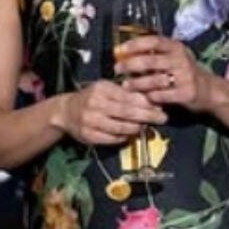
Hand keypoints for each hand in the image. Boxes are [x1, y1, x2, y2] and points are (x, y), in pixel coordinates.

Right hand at [53, 80, 167, 145]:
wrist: (66, 111)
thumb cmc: (91, 97)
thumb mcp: (106, 89)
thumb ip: (125, 94)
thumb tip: (151, 101)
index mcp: (101, 89)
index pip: (128, 97)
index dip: (146, 103)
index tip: (160, 107)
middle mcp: (94, 104)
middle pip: (127, 113)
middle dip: (147, 116)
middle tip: (162, 119)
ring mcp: (90, 121)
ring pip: (121, 128)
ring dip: (137, 128)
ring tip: (146, 127)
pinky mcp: (89, 135)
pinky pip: (112, 139)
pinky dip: (124, 137)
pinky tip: (130, 134)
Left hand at [116, 35, 214, 112]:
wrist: (209, 91)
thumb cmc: (183, 72)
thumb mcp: (173, 57)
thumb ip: (154, 54)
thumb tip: (123, 54)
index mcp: (176, 47)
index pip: (153, 40)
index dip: (135, 44)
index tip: (119, 50)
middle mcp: (181, 59)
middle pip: (150, 60)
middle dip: (130, 65)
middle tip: (117, 69)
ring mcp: (185, 76)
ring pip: (154, 80)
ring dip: (137, 83)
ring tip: (126, 85)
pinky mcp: (186, 93)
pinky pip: (162, 95)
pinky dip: (150, 96)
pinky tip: (144, 97)